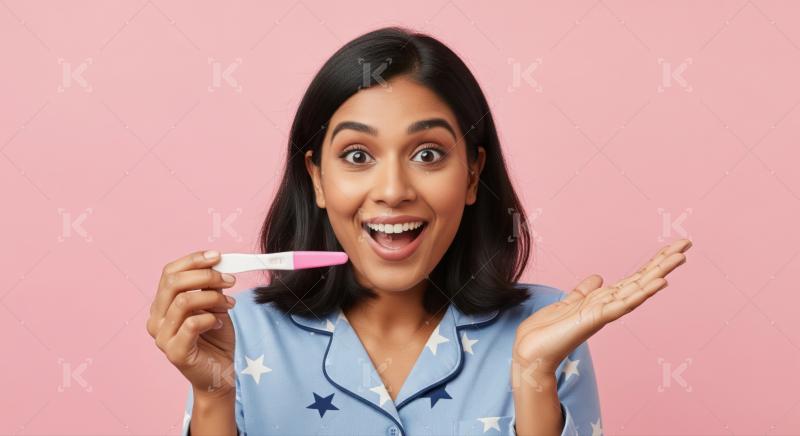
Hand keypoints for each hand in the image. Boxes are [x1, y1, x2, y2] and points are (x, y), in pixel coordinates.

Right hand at [146, 250, 237, 398]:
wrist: (219, 373)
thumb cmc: (215, 339)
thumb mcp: (214, 305)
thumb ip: (210, 287)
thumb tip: (217, 263)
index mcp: (161, 305)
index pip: (169, 273)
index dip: (193, 260)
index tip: (217, 256)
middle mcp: (156, 319)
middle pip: (173, 283)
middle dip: (206, 275)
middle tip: (230, 279)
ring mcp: (162, 337)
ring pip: (184, 301)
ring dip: (213, 297)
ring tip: (230, 303)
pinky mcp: (174, 352)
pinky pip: (192, 323)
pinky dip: (211, 317)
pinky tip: (220, 322)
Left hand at [512, 239, 691, 376]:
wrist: (531, 350)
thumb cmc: (548, 330)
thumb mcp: (569, 302)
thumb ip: (584, 291)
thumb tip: (598, 278)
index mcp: (604, 300)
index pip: (635, 278)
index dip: (653, 262)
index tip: (672, 247)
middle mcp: (610, 305)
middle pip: (642, 280)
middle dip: (663, 262)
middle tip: (686, 242)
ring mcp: (605, 313)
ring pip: (639, 289)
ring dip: (659, 272)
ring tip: (680, 256)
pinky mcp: (596, 319)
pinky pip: (623, 305)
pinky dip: (641, 293)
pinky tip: (660, 283)